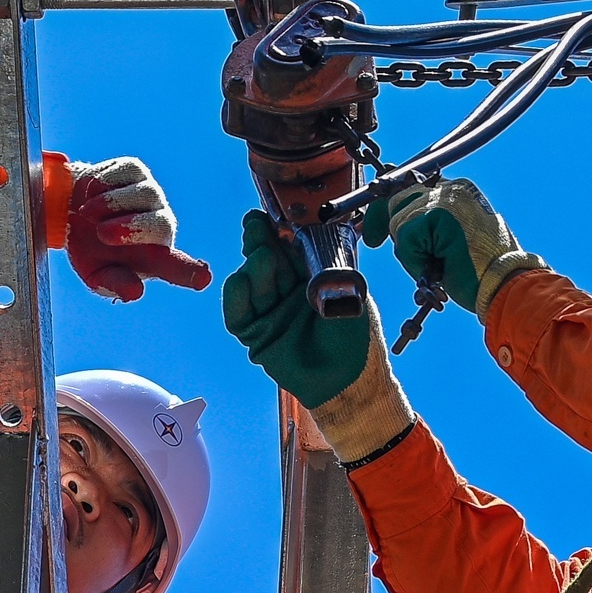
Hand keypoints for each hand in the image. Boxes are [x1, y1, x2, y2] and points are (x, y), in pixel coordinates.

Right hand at [59, 155, 211, 300]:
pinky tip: (91, 195)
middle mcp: (160, 223)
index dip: (190, 272)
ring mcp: (150, 194)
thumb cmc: (90, 250)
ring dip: (110, 205)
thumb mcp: (97, 274)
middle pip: (162, 224)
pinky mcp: (136, 170)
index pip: (179, 267)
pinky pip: (125, 173)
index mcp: (156, 256)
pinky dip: (102, 184)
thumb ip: (115, 284)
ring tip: (88, 216)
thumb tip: (134, 293)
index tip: (202, 279)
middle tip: (103, 235)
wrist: (68, 212)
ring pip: (143, 194)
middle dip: (132, 228)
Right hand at [223, 210, 412, 461]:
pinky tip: (242, 278)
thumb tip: (317, 235)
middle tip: (256, 223)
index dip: (279, 230)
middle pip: (265, 258)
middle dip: (259, 239)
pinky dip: (237, 293)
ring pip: (250, 280)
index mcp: (309, 276)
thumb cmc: (354, 336)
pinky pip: (237, 311)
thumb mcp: (349, 291)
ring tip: (263, 257)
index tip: (274, 213)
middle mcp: (286, 290)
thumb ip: (331, 265)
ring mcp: (269, 311)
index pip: (287, 247)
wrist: (347, 379)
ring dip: (253, 265)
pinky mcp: (254, 334)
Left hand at [363, 178, 545, 317]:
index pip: (410, 188)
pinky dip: (414, 258)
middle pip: (398, 199)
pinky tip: (437, 267)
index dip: (387, 207)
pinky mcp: (439, 214)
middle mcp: (452, 188)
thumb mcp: (454, 240)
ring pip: (399, 221)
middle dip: (383, 223)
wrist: (506, 283)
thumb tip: (398, 228)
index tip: (372, 227)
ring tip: (435, 266)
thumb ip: (430, 227)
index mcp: (459, 191)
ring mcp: (446, 198)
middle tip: (372, 239)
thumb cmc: (483, 271)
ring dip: (410, 252)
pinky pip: (405, 236)